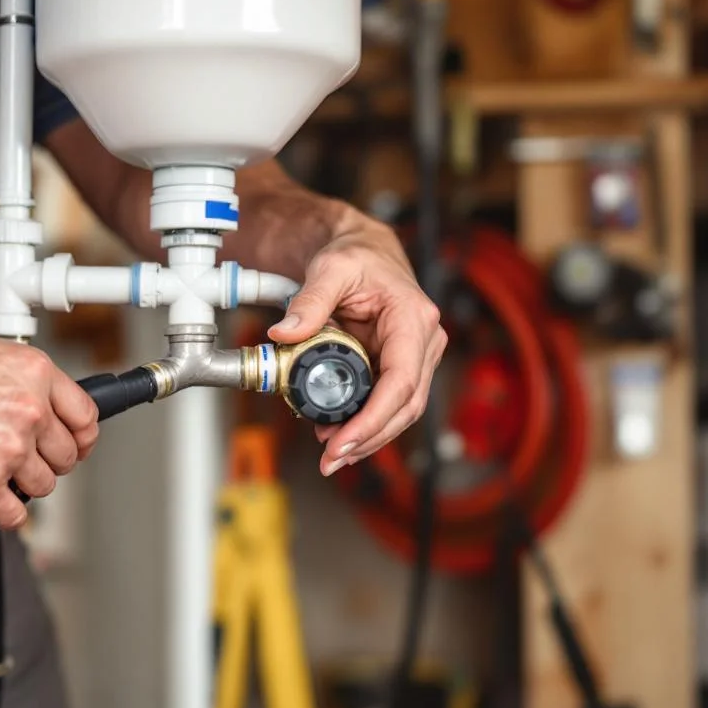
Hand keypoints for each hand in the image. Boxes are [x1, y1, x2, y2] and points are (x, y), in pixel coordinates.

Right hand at [0, 324, 98, 528]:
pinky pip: (15, 512)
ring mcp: (10, 450)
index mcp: (36, 375)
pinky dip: (9, 513)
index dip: (83, 435)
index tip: (77, 443)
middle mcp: (31, 412)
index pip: (86, 416)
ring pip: (44, 485)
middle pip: (67, 455)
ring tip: (5, 474)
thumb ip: (10, 360)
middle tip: (31, 460)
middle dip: (51, 460)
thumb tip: (18, 372)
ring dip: (27, 484)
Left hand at [268, 209, 445, 476]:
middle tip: (332, 458)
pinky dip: (367, 423)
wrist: (363, 249)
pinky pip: (389, 401)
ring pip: (401, 410)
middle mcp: (424, 340)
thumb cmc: (354, 255)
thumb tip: (283, 334)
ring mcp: (416, 355)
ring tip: (332, 455)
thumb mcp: (329, 270)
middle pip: (405, 405)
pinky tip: (340, 437)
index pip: (401, 382)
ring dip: (369, 437)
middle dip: (369, 438)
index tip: (344, 442)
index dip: (374, 419)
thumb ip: (308, 302)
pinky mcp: (401, 364)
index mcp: (412, 318)